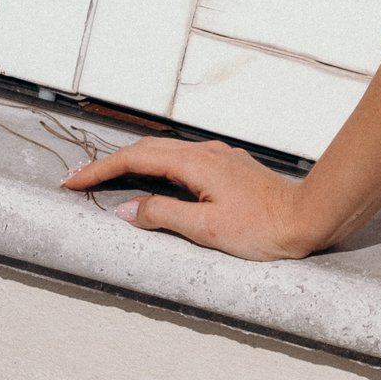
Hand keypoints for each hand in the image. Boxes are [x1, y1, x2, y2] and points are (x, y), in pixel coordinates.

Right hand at [60, 136, 321, 260]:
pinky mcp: (228, 169)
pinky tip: (151, 182)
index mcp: (195, 163)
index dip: (99, 169)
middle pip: (146, 151)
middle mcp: (205, 153)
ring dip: (132, 165)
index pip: (134, 159)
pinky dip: (155, 169)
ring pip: (164, 155)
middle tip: (78, 179)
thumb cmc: (265, 227)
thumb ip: (163, 215)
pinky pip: (181, 162)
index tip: (72, 181)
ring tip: (105, 180)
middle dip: (109, 164)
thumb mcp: (206, 228)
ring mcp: (218, 158)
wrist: (308, 218)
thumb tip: (127, 209)